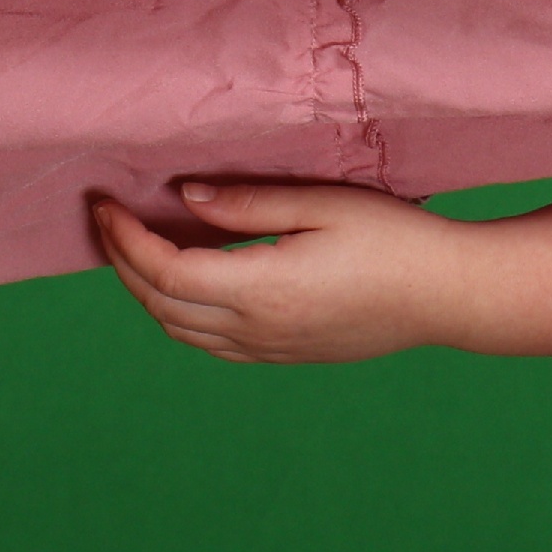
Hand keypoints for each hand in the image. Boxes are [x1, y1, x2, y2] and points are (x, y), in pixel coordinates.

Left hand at [95, 182, 478, 362]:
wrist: (446, 295)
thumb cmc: (394, 240)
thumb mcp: (322, 205)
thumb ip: (248, 203)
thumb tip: (184, 197)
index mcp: (261, 288)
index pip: (164, 270)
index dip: (124, 240)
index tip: (105, 205)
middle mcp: (256, 328)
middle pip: (160, 304)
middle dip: (123, 264)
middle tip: (108, 222)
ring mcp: (270, 348)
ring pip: (181, 330)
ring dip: (147, 293)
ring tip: (136, 250)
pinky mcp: (285, 354)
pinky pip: (211, 343)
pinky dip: (180, 315)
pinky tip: (185, 286)